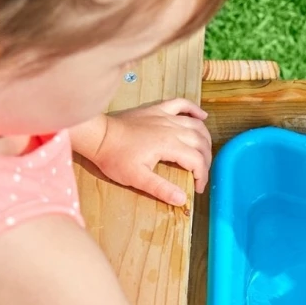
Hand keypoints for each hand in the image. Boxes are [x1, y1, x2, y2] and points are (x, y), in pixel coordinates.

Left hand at [80, 100, 211, 205]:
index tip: (197, 188)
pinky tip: (202, 117)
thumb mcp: (137, 178)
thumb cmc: (115, 158)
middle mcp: (172, 128)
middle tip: (201, 174)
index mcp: (169, 145)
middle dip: (206, 160)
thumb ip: (161, 189)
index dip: (203, 176)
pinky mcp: (157, 109)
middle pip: (201, 142)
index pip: (197, 161)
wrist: (98, 135)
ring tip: (205, 153)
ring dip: (205, 139)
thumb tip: (183, 200)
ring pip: (196, 125)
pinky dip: (194, 109)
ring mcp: (165, 116)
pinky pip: (181, 104)